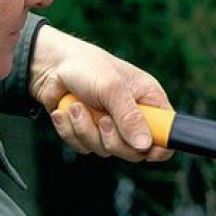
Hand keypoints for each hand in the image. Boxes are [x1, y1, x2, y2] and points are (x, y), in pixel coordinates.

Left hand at [29, 25, 173, 161]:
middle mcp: (132, 116)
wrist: (49, 64)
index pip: (167, 133)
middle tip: (104, 121)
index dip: (160, 146)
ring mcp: (110, 126)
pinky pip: (83, 147)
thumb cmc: (86, 66)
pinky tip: (65, 111)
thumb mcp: (112, 88)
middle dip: (114, 140)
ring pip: (106, 150)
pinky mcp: (88, 131)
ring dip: (86, 130)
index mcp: (148, 100)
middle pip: (136, 151)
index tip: (146, 150)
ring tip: (77, 106)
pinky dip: (70, 131)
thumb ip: (129, 117)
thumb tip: (144, 145)